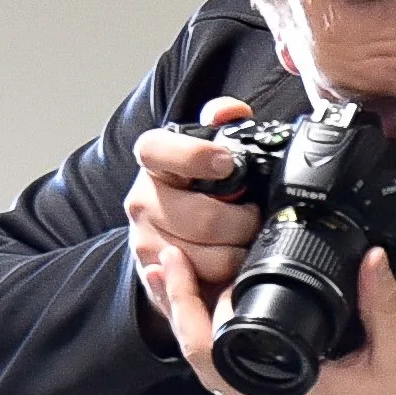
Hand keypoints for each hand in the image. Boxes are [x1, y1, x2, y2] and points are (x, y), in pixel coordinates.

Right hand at [126, 95, 263, 323]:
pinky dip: (223, 276)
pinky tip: (231, 263)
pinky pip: (198, 282)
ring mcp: (144, 241)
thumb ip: (221, 123)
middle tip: (254, 216)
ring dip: (235, 251)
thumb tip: (228, 112)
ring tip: (245, 241)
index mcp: (152, 161)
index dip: (195, 156)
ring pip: (203, 255)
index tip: (227, 163)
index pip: (158, 150)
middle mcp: (141, 200)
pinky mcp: (153, 275)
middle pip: (200, 217)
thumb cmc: (194, 187)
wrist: (165, 232)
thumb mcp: (207, 147)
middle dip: (240, 220)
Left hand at [147, 239, 395, 394]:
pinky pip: (224, 377)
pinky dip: (208, 345)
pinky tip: (205, 316)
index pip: (215, 351)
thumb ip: (381, 303)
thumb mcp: (395, 353)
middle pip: (196, 358)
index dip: (192, 306)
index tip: (185, 264)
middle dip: (176, 307)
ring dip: (187, 326)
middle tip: (166, 261)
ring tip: (173, 282)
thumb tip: (373, 257)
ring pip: (205, 370)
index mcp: (288, 392)